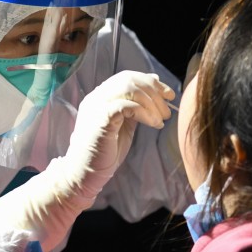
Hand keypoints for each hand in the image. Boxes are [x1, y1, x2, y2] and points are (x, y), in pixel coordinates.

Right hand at [0, 71, 174, 251]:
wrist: (83, 175)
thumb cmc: (104, 154)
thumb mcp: (124, 126)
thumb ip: (135, 109)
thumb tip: (155, 92)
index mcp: (101, 97)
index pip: (127, 77)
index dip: (150, 82)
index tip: (168, 94)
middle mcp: (96, 97)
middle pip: (130, 79)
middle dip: (154, 91)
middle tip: (167, 109)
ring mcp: (96, 107)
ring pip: (128, 89)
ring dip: (151, 102)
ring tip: (161, 119)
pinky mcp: (100, 119)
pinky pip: (125, 105)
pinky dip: (144, 112)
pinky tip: (153, 124)